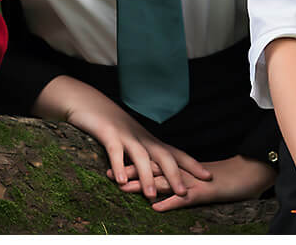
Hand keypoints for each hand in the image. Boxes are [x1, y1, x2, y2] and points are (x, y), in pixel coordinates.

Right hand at [43, 80, 210, 198]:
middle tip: (185, 193)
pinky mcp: (107, 133)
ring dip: (146, 176)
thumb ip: (143, 153)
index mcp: (148, 139)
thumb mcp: (130, 138)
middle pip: (162, 155)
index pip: (174, 152)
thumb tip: (156, 173)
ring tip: (152, 195)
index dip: (191, 164)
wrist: (88, 101)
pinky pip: (114, 150)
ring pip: (140, 156)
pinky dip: (119, 165)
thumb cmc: (110, 123)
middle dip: (175, 174)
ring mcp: (125, 134)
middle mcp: (141, 137)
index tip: (207, 175)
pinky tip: (120, 181)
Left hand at [117, 154, 275, 210]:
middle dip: (129, 171)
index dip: (130, 163)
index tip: (110, 164)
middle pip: (151, 169)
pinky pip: (184, 198)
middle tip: (107, 174)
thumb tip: (158, 188)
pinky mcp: (202, 192)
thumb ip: (176, 180)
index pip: (150, 162)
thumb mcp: (194, 178)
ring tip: (123, 188)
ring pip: (163, 182)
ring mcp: (191, 181)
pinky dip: (170, 202)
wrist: (247, 173)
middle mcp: (181, 171)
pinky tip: (156, 207)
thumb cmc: (220, 178)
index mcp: (178, 166)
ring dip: (142, 185)